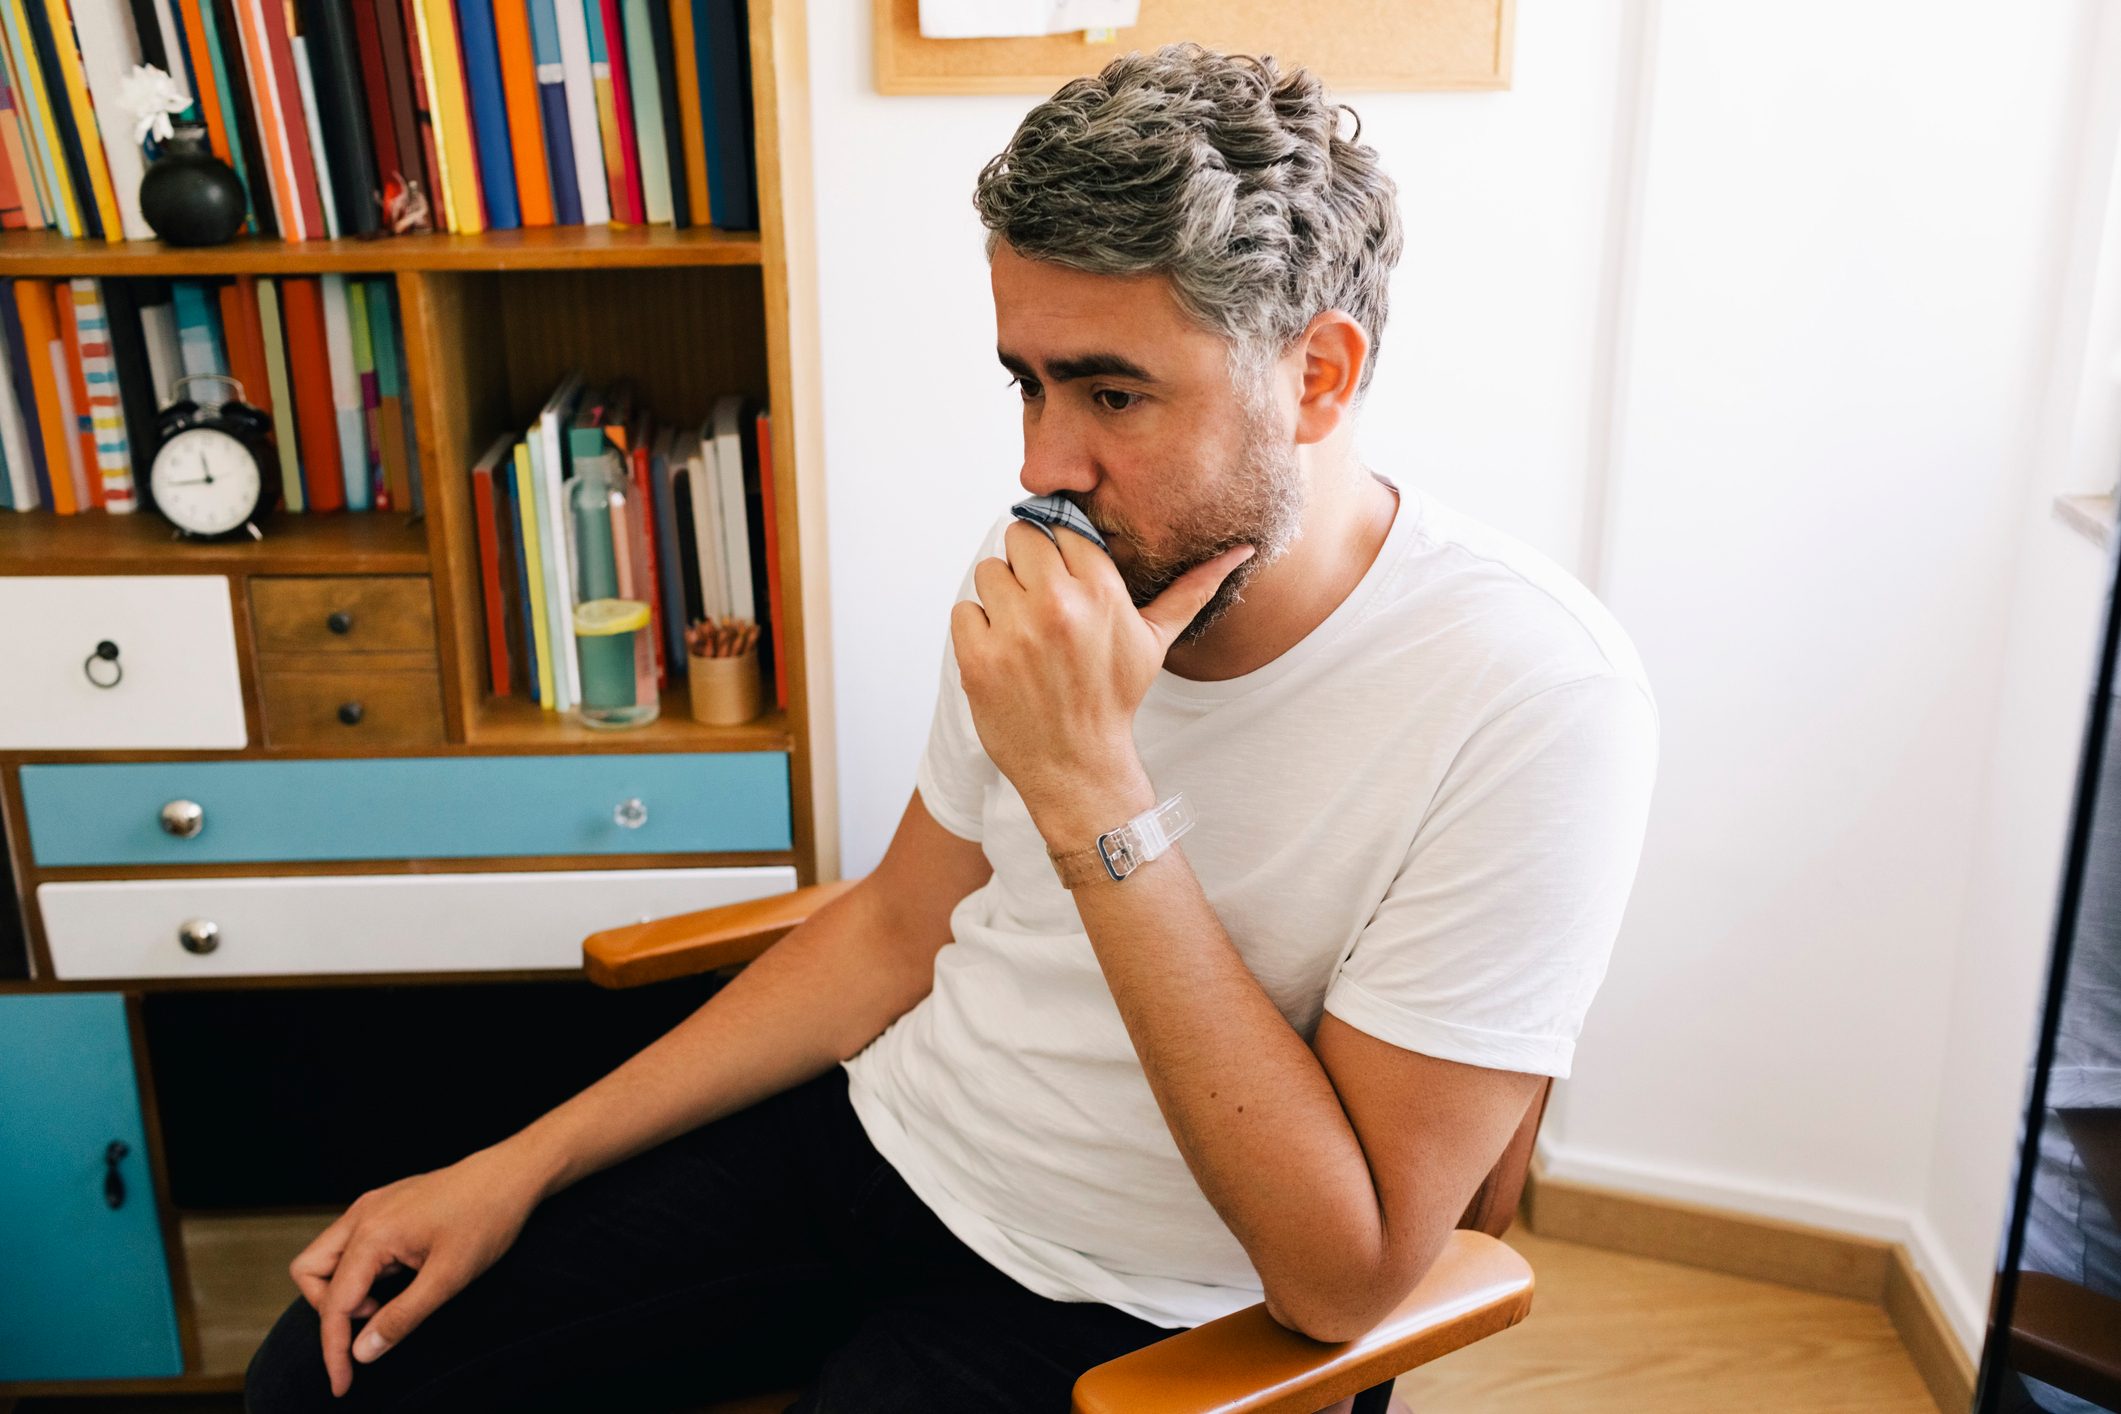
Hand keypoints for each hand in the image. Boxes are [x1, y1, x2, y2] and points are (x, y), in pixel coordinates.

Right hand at [288, 1145, 545, 1396]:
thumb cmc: (487, 1218)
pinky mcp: (384, 1204)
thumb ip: (402, 1317)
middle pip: (309, 1273)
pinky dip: (360, 1269)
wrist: (512, 1173)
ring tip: (388, 1299)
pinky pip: (351, 1243)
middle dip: (330, 1309)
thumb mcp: (449, 1278)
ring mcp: (372, 1205)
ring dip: (344, 1288)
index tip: (342, 1383)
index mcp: (373, 1233)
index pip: (334, 1304)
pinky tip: (397, 1275)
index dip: (334, 1349)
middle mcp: (363, 1214)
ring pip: (326, 1256)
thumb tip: (362, 1352)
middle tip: (374, 1321)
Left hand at [950, 520, 1252, 823]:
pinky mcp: (979, 658)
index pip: (1062, 527)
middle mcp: (1058, 604)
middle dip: (1027, 566)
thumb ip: (1192, 589)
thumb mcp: (1155, 641)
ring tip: (1023, 633)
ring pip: (989, 571)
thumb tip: (1239, 551)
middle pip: (1020, 537)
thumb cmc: (1115, 699)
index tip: (1063, 578)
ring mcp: (1015, 631)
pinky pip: (964, 610)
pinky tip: (1003, 656)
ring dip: (1000, 598)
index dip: (1060, 551)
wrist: (1078, 765)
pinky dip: (977, 630)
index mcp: (1101, 591)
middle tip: (1040, 604)